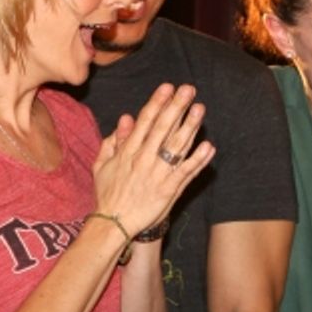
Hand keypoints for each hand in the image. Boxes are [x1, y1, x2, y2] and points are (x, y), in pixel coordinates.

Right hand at [93, 83, 214, 232]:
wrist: (113, 224)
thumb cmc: (108, 193)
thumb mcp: (103, 164)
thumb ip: (114, 140)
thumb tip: (126, 117)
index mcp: (128, 151)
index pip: (145, 122)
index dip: (157, 103)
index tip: (168, 87)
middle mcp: (143, 160)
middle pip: (163, 129)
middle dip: (176, 107)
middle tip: (188, 90)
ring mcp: (157, 174)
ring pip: (176, 147)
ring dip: (190, 127)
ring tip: (200, 109)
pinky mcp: (169, 190)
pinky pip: (186, 172)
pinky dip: (198, 160)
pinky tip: (209, 147)